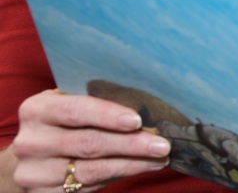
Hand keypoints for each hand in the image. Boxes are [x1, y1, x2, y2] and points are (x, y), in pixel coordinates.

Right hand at [9, 90, 169, 191]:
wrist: (28, 158)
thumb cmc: (59, 122)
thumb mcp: (66, 103)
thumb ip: (93, 100)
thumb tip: (144, 102)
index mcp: (36, 110)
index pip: (76, 111)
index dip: (108, 115)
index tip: (138, 120)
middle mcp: (31, 142)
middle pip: (89, 144)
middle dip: (131, 144)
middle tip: (162, 144)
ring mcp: (35, 173)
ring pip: (92, 170)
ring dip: (132, 164)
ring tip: (160, 158)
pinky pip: (89, 186)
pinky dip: (120, 176)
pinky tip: (142, 167)